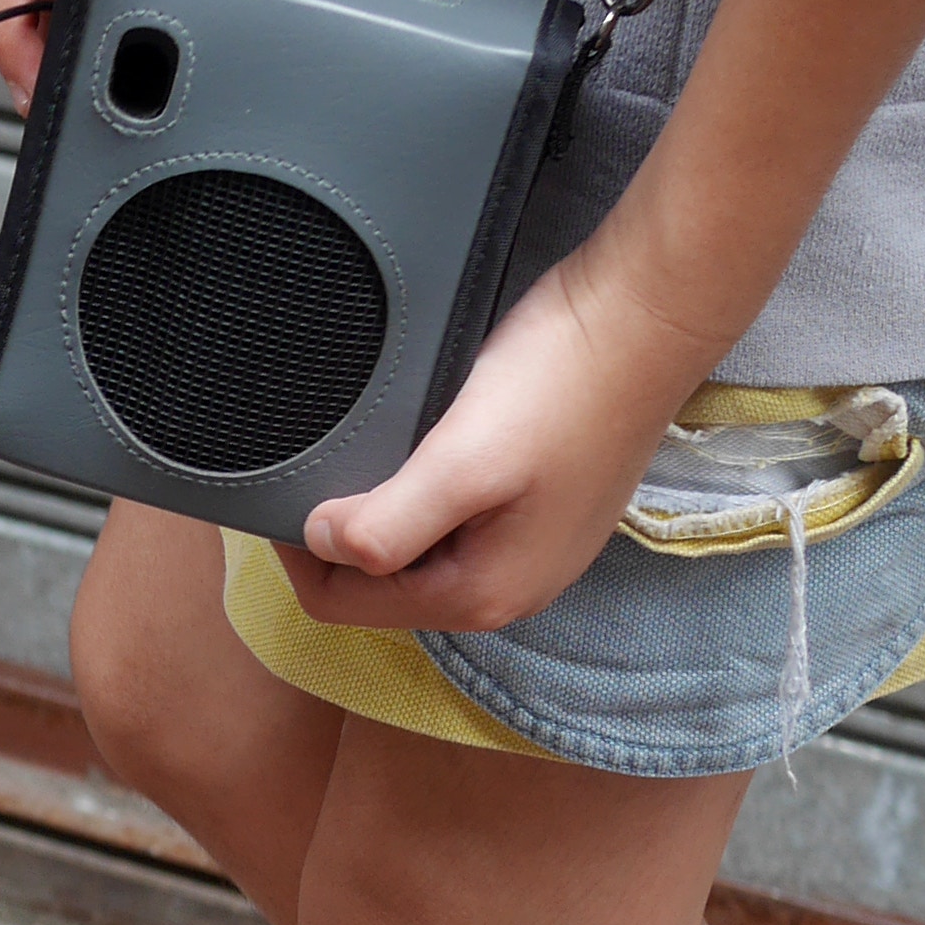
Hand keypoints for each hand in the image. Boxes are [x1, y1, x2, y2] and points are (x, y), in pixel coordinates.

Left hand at [276, 252, 721, 632]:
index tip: (279, 491)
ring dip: (377, 516)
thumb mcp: (460, 463)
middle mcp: (508, 588)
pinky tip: (411, 454)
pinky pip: (451, 524)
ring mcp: (528, 549)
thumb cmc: (561, 385)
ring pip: (414, 554)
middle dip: (337, 540)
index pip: (343, 606)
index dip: (297, 554)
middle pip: (379, 587)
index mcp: (483, 594)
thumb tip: (322, 544)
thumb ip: (387, 524)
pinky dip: (416, 497)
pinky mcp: (537, 507)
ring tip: (356, 457)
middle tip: (312, 468)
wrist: (645, 319)